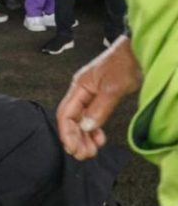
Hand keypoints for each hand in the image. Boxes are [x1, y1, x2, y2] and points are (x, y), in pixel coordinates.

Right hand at [56, 36, 141, 160]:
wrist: (139, 51)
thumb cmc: (125, 62)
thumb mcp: (113, 88)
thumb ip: (99, 109)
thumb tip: (86, 127)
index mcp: (79, 86)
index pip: (66, 114)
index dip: (67, 133)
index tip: (74, 148)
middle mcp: (81, 91)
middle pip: (71, 120)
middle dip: (75, 138)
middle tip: (84, 155)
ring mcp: (90, 95)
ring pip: (81, 121)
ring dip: (84, 137)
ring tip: (92, 150)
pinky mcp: (100, 98)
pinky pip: (92, 117)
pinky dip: (94, 130)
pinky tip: (99, 138)